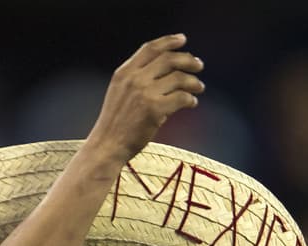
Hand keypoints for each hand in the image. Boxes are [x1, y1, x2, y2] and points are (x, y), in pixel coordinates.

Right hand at [88, 34, 204, 163]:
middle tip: (199, 65)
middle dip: (188, 60)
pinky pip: (181, 98)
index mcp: (124, 72)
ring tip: (199, 87)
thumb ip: (137, 79)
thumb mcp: (120, 92)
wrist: (108, 144)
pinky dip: (190, 99)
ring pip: (178, 78)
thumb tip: (166, 71)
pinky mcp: (155, 110)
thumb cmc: (116, 123)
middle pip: (168, 59)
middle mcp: (134, 79)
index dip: (168, 41)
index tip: (183, 39)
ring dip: (193, 81)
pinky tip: (192, 103)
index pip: (150, 48)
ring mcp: (144, 94)